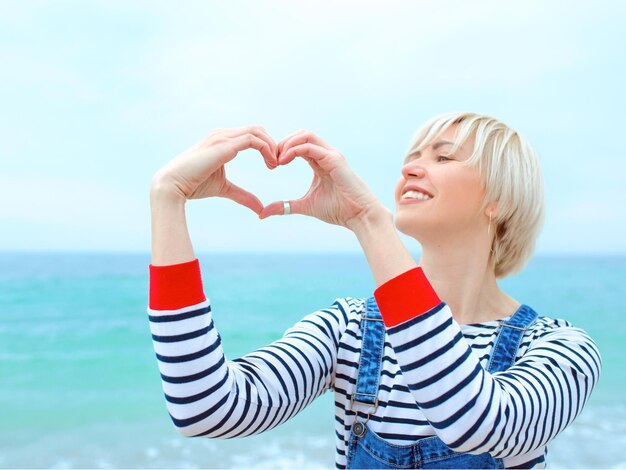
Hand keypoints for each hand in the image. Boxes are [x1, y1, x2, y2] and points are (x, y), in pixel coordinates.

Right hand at [151, 126, 277, 214]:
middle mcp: (223, 134)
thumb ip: (243, 196)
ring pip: (257, 132)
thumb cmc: (194, 185)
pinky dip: (266, 149)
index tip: (275, 164)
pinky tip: (271, 164)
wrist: (173, 185)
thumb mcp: (225, 189)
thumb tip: (261, 209)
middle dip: (272, 144)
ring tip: (276, 165)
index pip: (252, 134)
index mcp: (222, 140)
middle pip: (257, 129)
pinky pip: (252, 140)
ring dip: (271, 146)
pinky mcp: (224, 145)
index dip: (267, 146)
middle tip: (280, 163)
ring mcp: (222, 137)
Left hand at [259, 130, 385, 229]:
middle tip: (272, 159)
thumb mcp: (305, 206)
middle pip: (301, 134)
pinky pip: (310, 146)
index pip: (298, 144)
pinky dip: (294, 150)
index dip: (282, 150)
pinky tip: (284, 161)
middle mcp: (326, 154)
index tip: (271, 165)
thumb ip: (286, 206)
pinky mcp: (334, 159)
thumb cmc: (338, 210)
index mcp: (320, 161)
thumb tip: (263, 213)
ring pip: (305, 135)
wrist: (359, 216)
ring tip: (277, 159)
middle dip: (283, 143)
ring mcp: (331, 154)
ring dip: (287, 143)